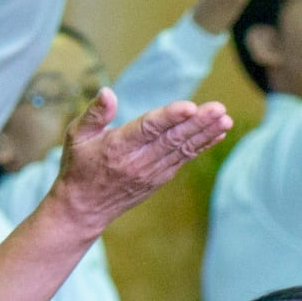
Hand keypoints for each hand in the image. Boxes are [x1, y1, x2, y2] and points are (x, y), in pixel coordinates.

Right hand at [46, 89, 232, 231]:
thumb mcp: (76, 136)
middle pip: (172, 139)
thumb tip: (107, 92)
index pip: (148, 129)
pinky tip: (217, 133)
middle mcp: (137, 162)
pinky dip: (201, 146)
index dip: (170, 117)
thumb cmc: (79, 166)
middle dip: (198, 123)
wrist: (84, 208)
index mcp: (117, 147)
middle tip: (219, 109)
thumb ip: (94, 113)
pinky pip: (183, 160)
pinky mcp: (159, 179)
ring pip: (182, 150)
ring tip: (225, 119)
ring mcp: (151, 173)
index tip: (190, 107)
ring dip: (205, 134)